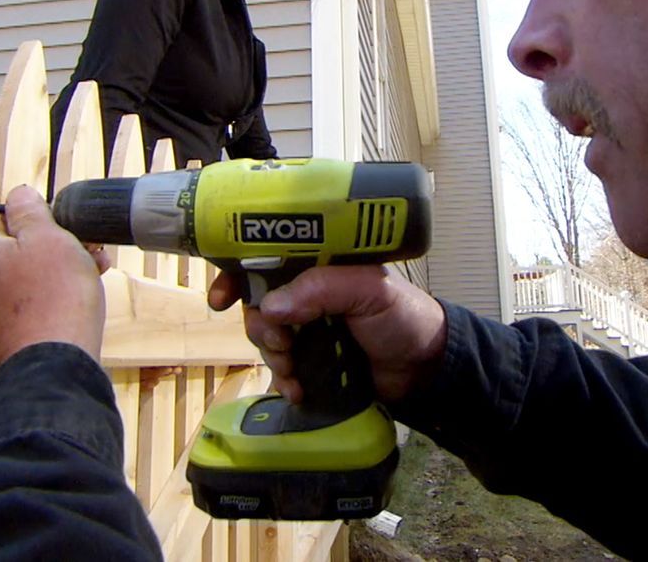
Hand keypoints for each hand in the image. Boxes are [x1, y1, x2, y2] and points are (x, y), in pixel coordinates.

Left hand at [0, 185, 112, 371]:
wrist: (54, 366)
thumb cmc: (51, 302)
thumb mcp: (49, 237)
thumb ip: (31, 210)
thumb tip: (20, 195)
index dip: (33, 216)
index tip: (58, 223)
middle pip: (13, 250)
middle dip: (51, 246)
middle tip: (82, 249)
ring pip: (23, 279)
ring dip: (56, 272)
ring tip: (89, 275)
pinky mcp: (4, 338)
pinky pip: (27, 307)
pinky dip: (50, 301)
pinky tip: (76, 303)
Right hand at [207, 265, 446, 403]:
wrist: (425, 368)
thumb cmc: (403, 315)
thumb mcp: (368, 290)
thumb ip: (321, 289)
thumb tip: (271, 306)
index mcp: (318, 262)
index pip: (265, 257)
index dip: (237, 273)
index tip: (221, 298)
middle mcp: (307, 291)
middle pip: (258, 302)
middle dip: (260, 326)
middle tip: (281, 342)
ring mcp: (307, 327)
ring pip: (265, 337)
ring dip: (272, 356)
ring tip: (294, 370)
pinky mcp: (310, 360)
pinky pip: (279, 367)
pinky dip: (282, 379)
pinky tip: (297, 390)